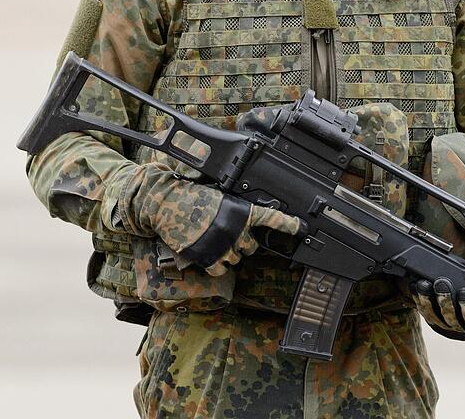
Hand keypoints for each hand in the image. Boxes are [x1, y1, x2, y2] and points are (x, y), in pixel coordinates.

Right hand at [112, 164, 301, 275]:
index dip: (287, 224)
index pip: (270, 218)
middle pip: (252, 246)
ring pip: (237, 259)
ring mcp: (222, 245)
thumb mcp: (219, 195)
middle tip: (227, 233)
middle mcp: (235, 229)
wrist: (165, 203)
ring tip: (213, 240)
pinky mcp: (208, 257)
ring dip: (229, 253)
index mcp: (239, 210)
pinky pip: (222, 269)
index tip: (300, 228)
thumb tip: (246, 218)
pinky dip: (217, 265)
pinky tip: (209, 254)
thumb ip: (235, 208)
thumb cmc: (190, 195)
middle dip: (243, 242)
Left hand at [411, 277, 464, 340]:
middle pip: (452, 320)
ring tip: (424, 284)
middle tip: (442, 283)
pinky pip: (424, 310)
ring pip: (435, 316)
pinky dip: (418, 298)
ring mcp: (447, 323)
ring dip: (428, 300)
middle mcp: (464, 326)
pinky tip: (416, 285)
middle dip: (446, 301)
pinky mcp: (433, 317)